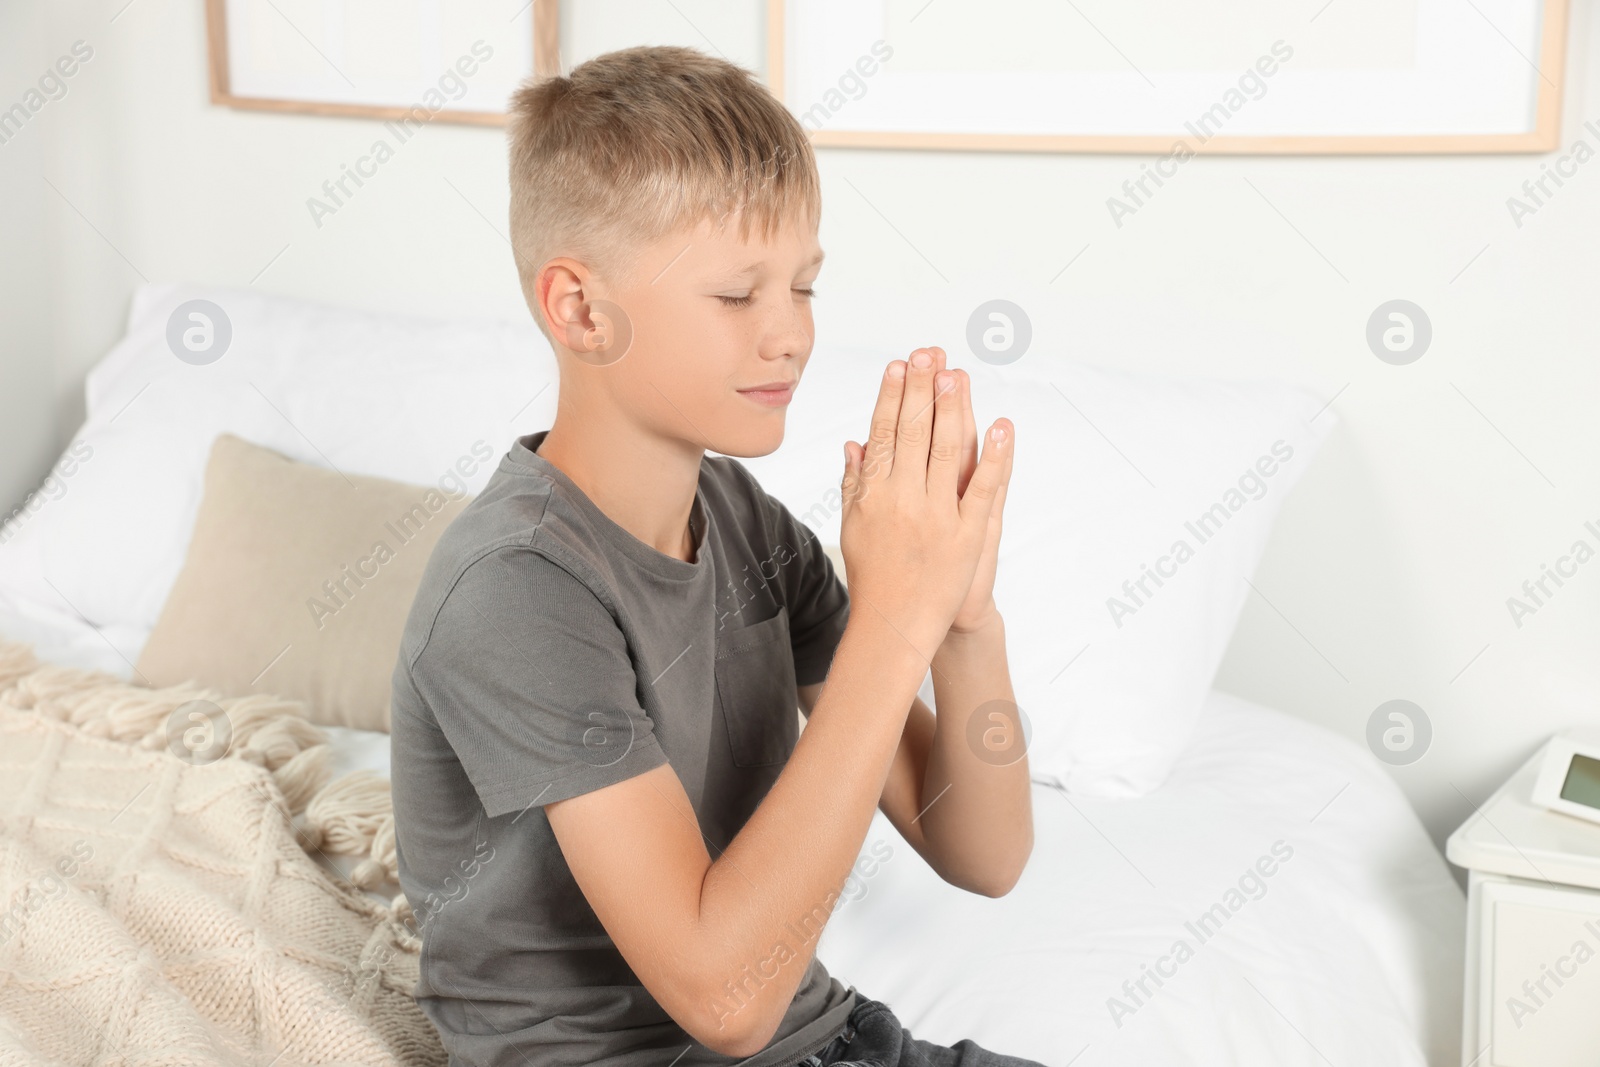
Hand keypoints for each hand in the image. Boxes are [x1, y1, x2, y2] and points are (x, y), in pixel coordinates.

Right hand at [839, 346, 1011, 654]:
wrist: (896, 626)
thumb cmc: (873, 576)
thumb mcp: (853, 527)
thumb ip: (853, 483)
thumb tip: (853, 442)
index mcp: (873, 494)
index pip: (884, 433)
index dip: (892, 397)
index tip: (900, 365)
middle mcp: (903, 499)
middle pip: (914, 433)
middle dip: (922, 389)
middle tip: (929, 352)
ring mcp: (937, 515)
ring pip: (947, 451)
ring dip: (953, 409)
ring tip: (957, 373)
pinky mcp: (967, 534)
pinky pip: (984, 489)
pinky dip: (994, 455)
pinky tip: (1001, 425)